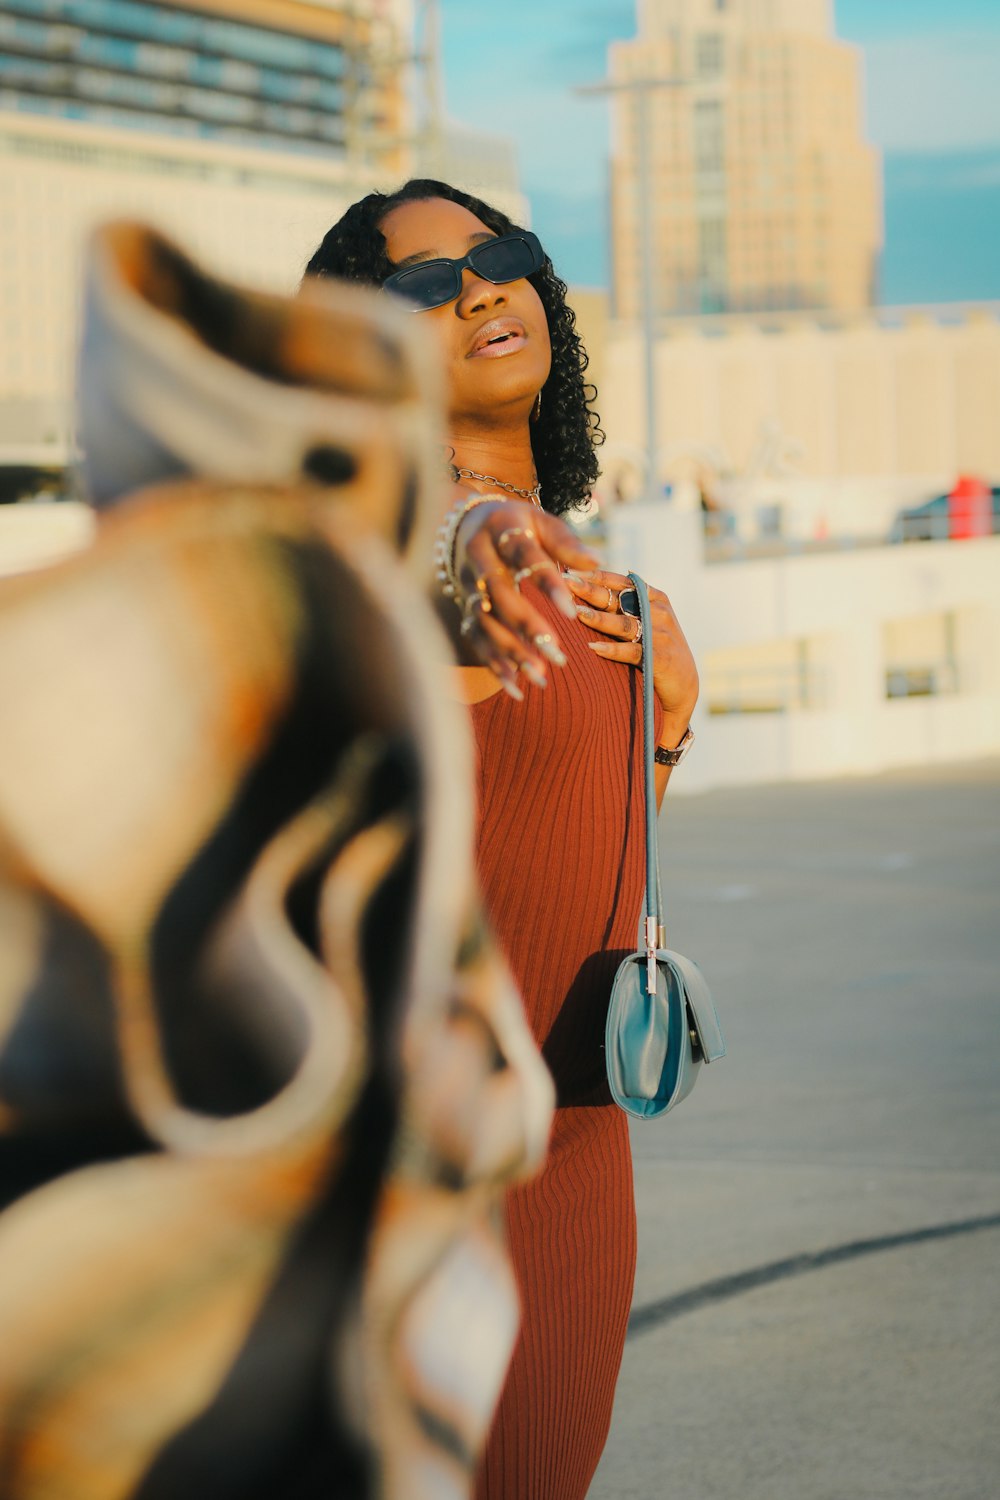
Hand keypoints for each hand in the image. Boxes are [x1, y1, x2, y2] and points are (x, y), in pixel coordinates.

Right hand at [452, 497, 599, 696]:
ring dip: (510, 650)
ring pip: (483, 621)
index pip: (523, 555)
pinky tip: (516, 688)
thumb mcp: (542, 523)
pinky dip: (494, 664)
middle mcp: (478, 558)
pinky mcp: (464, 608)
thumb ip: (566, 543)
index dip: (546, 583)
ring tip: (540, 676)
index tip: (571, 612)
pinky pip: (474, 638)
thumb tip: (596, 563)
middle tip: (557, 654)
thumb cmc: (519, 526)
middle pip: (499, 594)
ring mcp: (468, 585)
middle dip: (527, 625)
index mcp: (501, 530)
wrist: (469, 524)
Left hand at [566, 569, 698, 739]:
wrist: (682, 685)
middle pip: (619, 599)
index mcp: (654, 599)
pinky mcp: (660, 658)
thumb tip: (587, 585)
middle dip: (591, 590)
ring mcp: (660, 636)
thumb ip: (624, 605)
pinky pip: (632, 652)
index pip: (622, 582)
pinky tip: (592, 647)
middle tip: (566, 583)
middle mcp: (658, 613)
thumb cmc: (655, 649)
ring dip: (599, 618)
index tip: (570, 571)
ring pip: (624, 624)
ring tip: (576, 613)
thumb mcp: (646, 621)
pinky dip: (612, 650)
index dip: (596, 576)